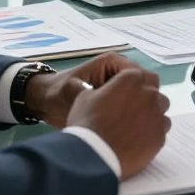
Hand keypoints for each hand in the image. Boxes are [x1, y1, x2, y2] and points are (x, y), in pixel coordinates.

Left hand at [23, 52, 148, 127]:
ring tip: (131, 127)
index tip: (133, 110)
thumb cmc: (57, 93)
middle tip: (132, 121)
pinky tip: (129, 131)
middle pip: (148, 84)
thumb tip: (102, 102)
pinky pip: (137, 105)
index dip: (140, 91)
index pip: (139, 73)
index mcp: (112, 63)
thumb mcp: (69, 93)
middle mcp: (121, 72)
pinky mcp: (120, 99)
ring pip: (145, 96)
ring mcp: (121, 86)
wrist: (47, 103)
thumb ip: (87, 95)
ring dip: (141, 110)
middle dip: (143, 102)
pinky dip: (136, 117)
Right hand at [67, 69, 170, 176]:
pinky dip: (152, 132)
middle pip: (154, 88)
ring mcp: (157, 114)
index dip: (131, 83)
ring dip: (151, 112)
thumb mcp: (85, 97)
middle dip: (145, 93)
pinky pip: (161, 130)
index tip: (125, 91)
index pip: (139, 72)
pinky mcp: (160, 135)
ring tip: (134, 124)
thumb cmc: (87, 125)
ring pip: (160, 108)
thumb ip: (101, 89)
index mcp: (131, 78)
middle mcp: (149, 93)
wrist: (93, 156)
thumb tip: (103, 92)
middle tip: (131, 106)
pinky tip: (138, 139)